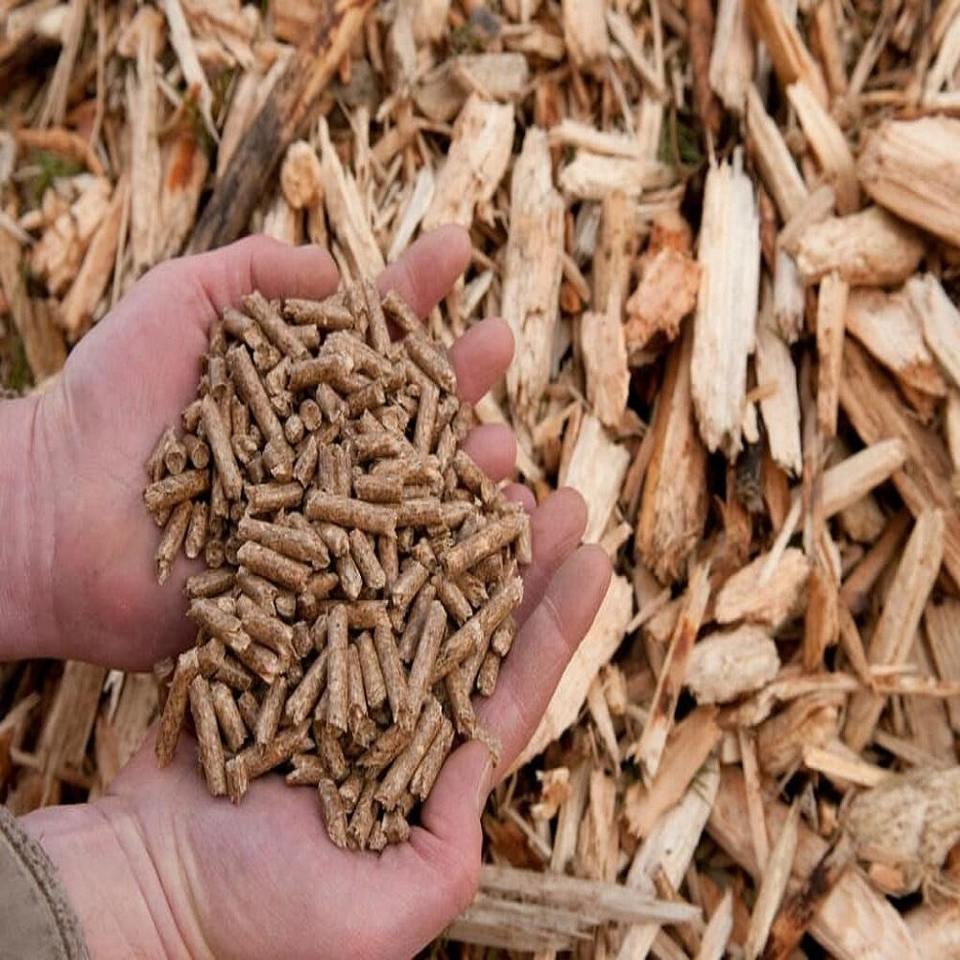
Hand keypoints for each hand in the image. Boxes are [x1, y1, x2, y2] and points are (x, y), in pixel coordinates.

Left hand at [3, 226, 519, 668]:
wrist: (51, 513)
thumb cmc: (109, 400)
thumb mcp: (179, 303)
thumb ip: (252, 271)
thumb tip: (332, 266)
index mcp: (297, 385)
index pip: (371, 332)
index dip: (413, 290)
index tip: (454, 247)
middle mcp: (324, 448)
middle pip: (408, 411)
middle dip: (458, 375)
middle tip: (500, 344)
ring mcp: (324, 517)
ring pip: (413, 492)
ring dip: (464, 471)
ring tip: (503, 451)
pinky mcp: (316, 581)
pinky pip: (391, 573)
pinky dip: (442, 560)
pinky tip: (489, 543)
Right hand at [24, 494, 610, 958]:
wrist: (140, 891)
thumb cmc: (258, 927)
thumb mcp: (381, 912)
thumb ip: (445, 845)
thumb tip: (486, 762)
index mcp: (429, 773)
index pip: (509, 691)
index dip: (554, 626)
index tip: (597, 559)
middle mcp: (390, 713)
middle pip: (467, 626)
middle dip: (517, 562)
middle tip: (558, 498)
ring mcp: (334, 674)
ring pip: (404, 590)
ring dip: (449, 532)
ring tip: (494, 472)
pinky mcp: (277, 647)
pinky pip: (325, 582)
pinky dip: (356, 536)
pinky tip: (391, 484)